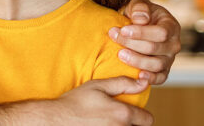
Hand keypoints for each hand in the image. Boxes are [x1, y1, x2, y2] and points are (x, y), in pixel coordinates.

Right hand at [0, 77, 151, 125]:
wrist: (56, 120)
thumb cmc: (75, 102)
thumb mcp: (97, 86)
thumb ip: (122, 83)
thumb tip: (144, 82)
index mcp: (123, 113)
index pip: (148, 119)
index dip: (142, 115)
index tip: (134, 113)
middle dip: (133, 124)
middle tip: (118, 118)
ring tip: (108, 122)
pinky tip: (101, 125)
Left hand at [110, 0, 181, 84]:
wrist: (137, 27)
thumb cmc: (138, 15)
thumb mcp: (138, 5)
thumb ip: (139, 8)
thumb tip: (141, 20)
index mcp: (171, 26)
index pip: (161, 32)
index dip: (141, 32)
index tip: (123, 30)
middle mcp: (173, 44)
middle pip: (155, 48)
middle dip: (132, 43)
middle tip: (114, 37)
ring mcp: (169, 59)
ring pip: (157, 64)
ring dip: (137, 60)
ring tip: (120, 54)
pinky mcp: (163, 71)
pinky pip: (160, 78)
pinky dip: (151, 79)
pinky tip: (138, 75)